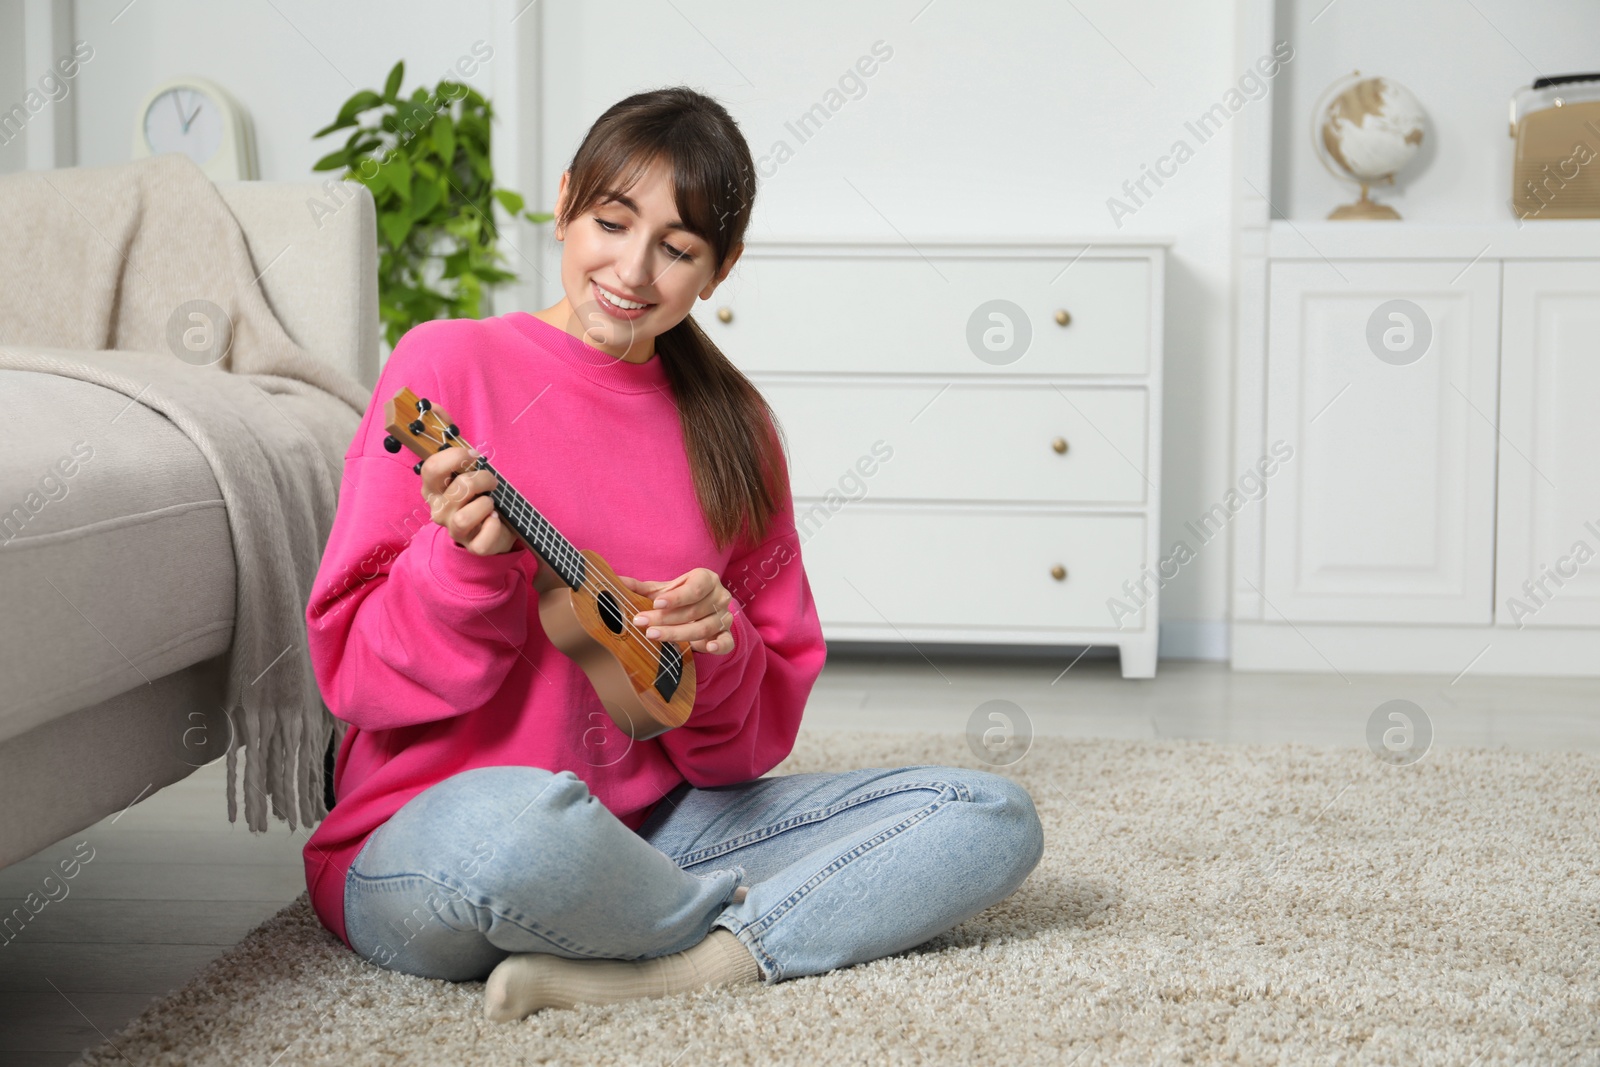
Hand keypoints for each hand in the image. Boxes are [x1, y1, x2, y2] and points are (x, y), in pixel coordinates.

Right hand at [420, 445, 516, 555]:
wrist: (495, 527)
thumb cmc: (480, 497)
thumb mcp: (470, 478)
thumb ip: (466, 466)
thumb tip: (472, 456)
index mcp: (433, 490)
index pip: (431, 469)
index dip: (455, 457)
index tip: (474, 456)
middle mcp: (439, 511)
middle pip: (458, 489)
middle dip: (482, 479)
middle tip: (492, 482)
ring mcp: (454, 531)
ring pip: (464, 518)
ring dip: (485, 505)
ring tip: (491, 504)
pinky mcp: (472, 547)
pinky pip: (483, 539)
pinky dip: (494, 527)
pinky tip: (494, 520)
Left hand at [616, 568, 734, 654]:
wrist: (704, 605)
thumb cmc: (681, 596)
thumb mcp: (663, 590)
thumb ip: (641, 587)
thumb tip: (615, 581)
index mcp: (707, 579)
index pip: (694, 588)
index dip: (676, 597)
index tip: (655, 604)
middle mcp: (719, 596)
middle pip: (694, 610)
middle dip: (666, 618)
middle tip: (642, 623)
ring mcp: (724, 616)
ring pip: (704, 627)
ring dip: (679, 633)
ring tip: (654, 635)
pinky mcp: (726, 634)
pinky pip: (727, 641)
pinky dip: (718, 645)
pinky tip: (707, 648)